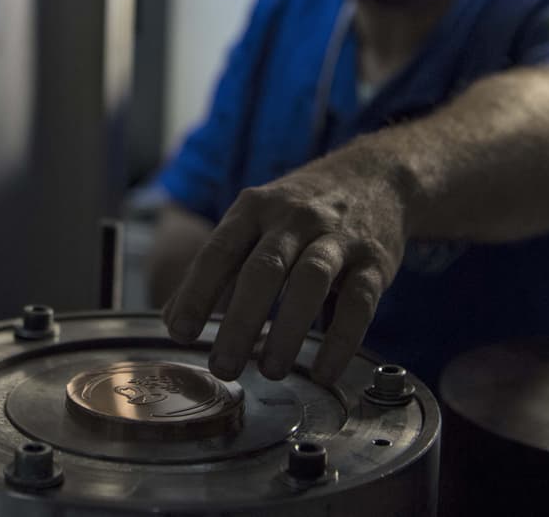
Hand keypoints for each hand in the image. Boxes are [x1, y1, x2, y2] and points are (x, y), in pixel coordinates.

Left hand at [162, 147, 406, 384]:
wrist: (376, 176)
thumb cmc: (300, 212)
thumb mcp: (254, 222)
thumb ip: (217, 267)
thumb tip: (172, 318)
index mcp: (255, 208)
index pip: (220, 251)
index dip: (197, 292)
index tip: (180, 333)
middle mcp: (294, 218)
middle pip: (264, 269)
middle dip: (240, 321)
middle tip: (223, 367)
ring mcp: (337, 238)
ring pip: (310, 282)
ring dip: (287, 331)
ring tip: (270, 371)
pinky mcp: (374, 261)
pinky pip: (358, 304)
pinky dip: (340, 342)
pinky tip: (323, 372)